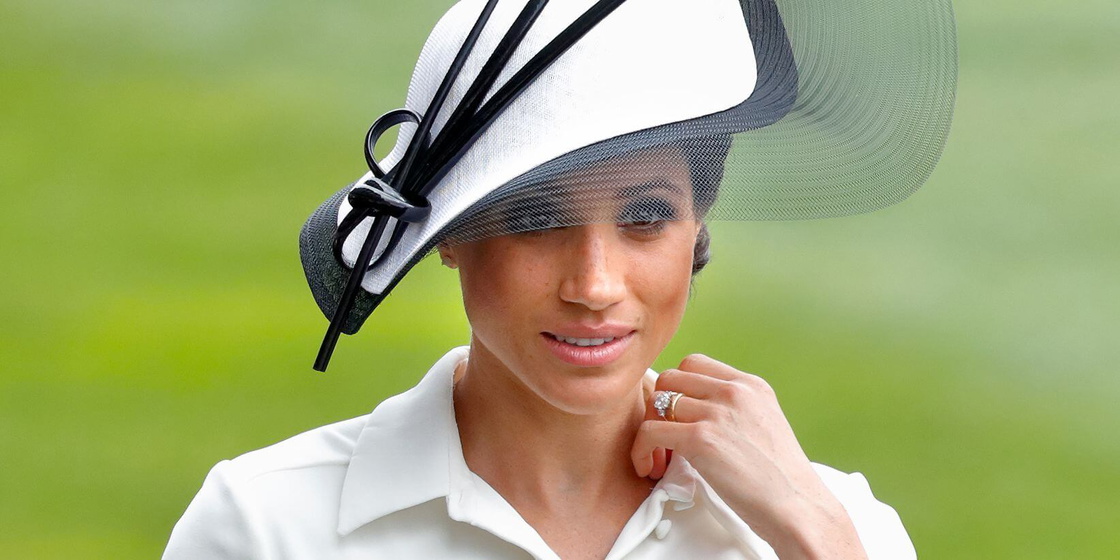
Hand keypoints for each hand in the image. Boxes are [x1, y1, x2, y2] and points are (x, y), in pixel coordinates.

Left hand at [631, 354, 866, 559]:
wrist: (798, 507)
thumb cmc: (780, 480)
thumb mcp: (763, 425)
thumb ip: (733, 411)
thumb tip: (694, 415)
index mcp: (751, 385)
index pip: (696, 364)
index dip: (678, 389)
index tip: (675, 416)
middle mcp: (735, 391)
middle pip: (672, 377)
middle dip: (660, 407)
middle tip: (662, 437)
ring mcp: (718, 412)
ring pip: (657, 402)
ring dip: (650, 431)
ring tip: (657, 458)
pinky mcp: (702, 438)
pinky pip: (650, 432)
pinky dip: (642, 450)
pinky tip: (650, 467)